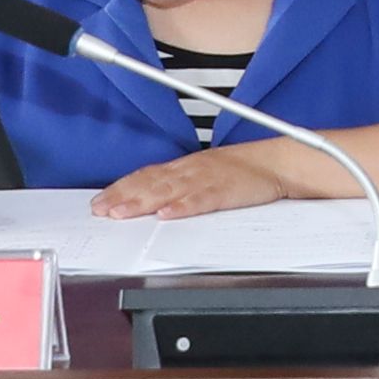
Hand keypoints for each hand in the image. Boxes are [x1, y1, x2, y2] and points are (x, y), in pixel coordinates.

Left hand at [93, 142, 299, 221]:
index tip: (99, 201)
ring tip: (122, 213)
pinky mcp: (225, 191)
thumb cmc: (244, 171)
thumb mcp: (207, 173)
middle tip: (100, 210)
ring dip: (143, 202)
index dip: (121, 188)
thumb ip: (181, 185)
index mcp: (186, 167)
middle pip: (151, 184)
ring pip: (168, 191)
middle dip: (123, 197)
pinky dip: (182, 207)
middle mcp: (191, 170)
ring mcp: (206, 180)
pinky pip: (200, 200)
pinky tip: (166, 215)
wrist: (278, 162)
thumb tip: (154, 201)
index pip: (146, 176)